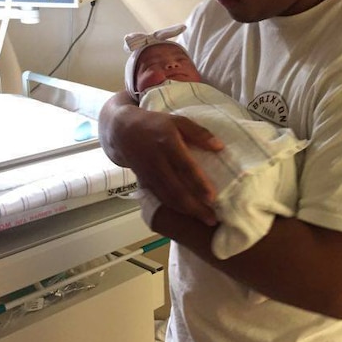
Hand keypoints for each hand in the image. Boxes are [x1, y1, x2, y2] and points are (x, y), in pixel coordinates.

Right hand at [99, 94, 223, 224]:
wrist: (122, 131)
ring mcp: (149, 174)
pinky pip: (160, 198)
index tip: (212, 198)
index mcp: (168, 143)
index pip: (185, 167)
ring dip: (186, 212)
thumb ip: (199, 133)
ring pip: (168, 198)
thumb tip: (220, 147)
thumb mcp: (178, 121)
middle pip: (177, 189)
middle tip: (212, 219)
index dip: (199, 183)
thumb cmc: (155, 124)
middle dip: (195, 207)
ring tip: (204, 219)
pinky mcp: (144, 182)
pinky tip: (188, 214)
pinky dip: (175, 208)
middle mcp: (157, 162)